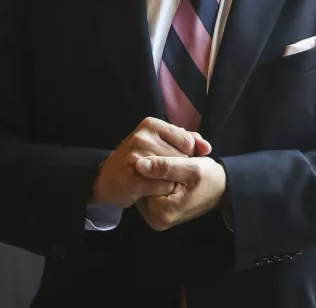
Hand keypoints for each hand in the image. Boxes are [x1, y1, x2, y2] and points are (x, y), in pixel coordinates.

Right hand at [92, 117, 211, 208]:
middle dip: (178, 168)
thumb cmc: (140, 159)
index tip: (176, 160)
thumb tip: (206, 147)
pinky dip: (162, 191)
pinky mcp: (133, 178)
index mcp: (150, 125)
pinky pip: (163, 187)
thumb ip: (187, 140)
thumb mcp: (161, 143)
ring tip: (157, 180)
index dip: (187, 155)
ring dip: (170, 181)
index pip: (187, 142)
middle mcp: (141, 138)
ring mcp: (135, 158)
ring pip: (174, 173)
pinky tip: (152, 189)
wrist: (109, 179)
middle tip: (163, 172)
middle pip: (181, 158)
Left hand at [134, 156, 226, 230]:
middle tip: (172, 159)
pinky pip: (148, 190)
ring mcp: (154, 217)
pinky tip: (168, 171)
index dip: (150, 162)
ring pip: (144, 185)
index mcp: (162, 212)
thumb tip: (138, 164)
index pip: (142, 181)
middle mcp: (155, 219)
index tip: (166, 155)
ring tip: (173, 165)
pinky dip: (156, 178)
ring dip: (153, 172)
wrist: (222, 188)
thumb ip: (165, 166)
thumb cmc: (210, 178)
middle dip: (152, 168)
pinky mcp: (156, 211)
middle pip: (141, 185)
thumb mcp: (191, 168)